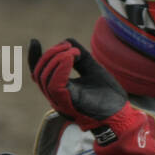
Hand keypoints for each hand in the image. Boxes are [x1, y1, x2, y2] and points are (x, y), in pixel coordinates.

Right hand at [29, 37, 154, 154]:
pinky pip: (55, 85)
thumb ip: (79, 55)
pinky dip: (59, 68)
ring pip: (44, 78)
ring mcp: (60, 101)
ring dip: (56, 59)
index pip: (39, 73)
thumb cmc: (108, 94)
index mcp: (59, 88)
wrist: (120, 113)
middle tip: (67, 46)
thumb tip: (66, 41)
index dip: (34, 57)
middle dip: (49, 55)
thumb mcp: (92, 68)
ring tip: (72, 51)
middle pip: (39, 74)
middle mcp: (56, 96)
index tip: (34, 41)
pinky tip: (70, 57)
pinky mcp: (68, 104)